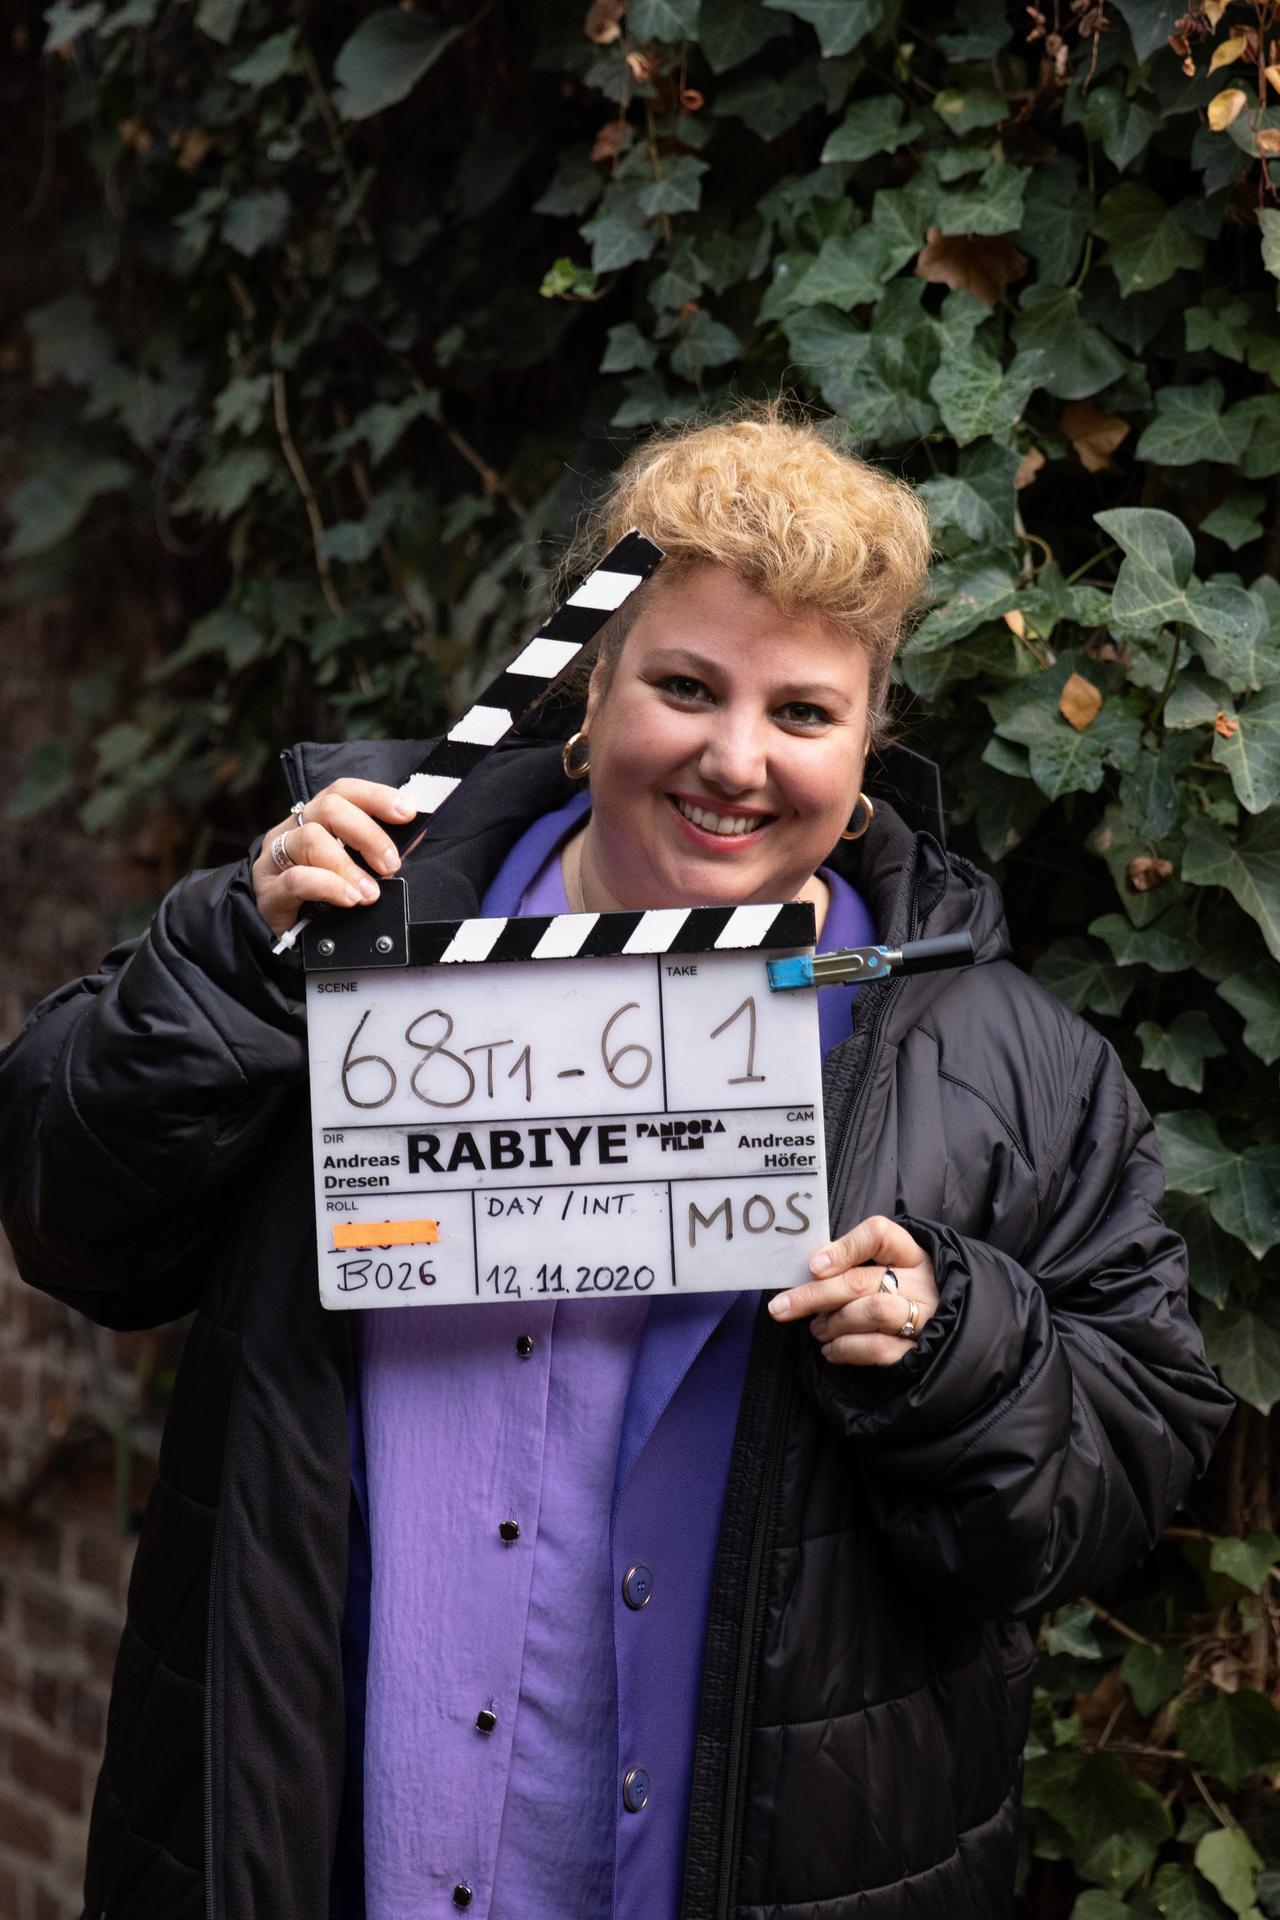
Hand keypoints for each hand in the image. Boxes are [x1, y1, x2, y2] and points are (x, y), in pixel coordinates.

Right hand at [251, 780, 417, 937]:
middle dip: (367, 833)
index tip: (407, 812)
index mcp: (315, 820)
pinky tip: (349, 898)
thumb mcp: (349, 868)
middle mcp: (292, 831)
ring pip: (310, 839)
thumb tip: (413, 840)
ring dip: (348, 866)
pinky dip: (329, 886)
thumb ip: (373, 852)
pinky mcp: (269, 891)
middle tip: (390, 864)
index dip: (377, 796)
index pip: (344, 791)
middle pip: (328, 808)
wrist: (282, 937)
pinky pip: (296, 878)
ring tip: (370, 892)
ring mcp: (275, 859)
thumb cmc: (321, 898)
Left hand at [767, 1214, 938, 1366]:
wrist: (957, 1334)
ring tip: (816, 1329)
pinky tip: (830, 1350)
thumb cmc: (906, 1295)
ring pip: (871, 1312)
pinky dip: (845, 1349)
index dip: (843, 1248)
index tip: (813, 1266)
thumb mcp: (890, 1270)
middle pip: (862, 1280)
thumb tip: (811, 1271)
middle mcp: (922, 1282)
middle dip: (815, 1294)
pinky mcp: (920, 1350)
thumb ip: (855, 1264)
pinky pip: (877, 1348)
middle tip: (782, 1307)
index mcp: (912, 1253)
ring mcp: (925, 1316)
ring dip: (833, 1323)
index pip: (878, 1234)